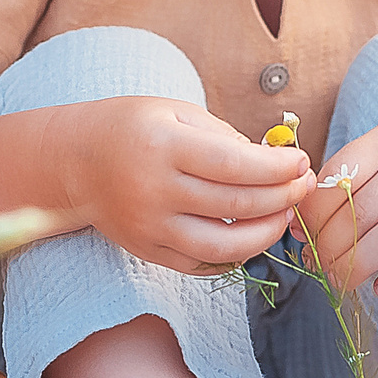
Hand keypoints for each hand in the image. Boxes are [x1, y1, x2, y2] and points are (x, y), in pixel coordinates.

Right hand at [48, 98, 313, 273]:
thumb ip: (225, 136)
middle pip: (236, 206)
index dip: (278, 168)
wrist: (74, 161)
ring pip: (224, 247)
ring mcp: (150, 227)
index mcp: (163, 146)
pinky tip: (251, 237)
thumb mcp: (176, 112)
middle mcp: (154, 191)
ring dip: (266, 234)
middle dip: (282, 198)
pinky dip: (234, 257)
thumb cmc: (132, 128)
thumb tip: (276, 162)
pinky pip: (201, 265)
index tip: (302, 163)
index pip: (235, 165)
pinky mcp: (147, 251)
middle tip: (303, 187)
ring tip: (284, 215)